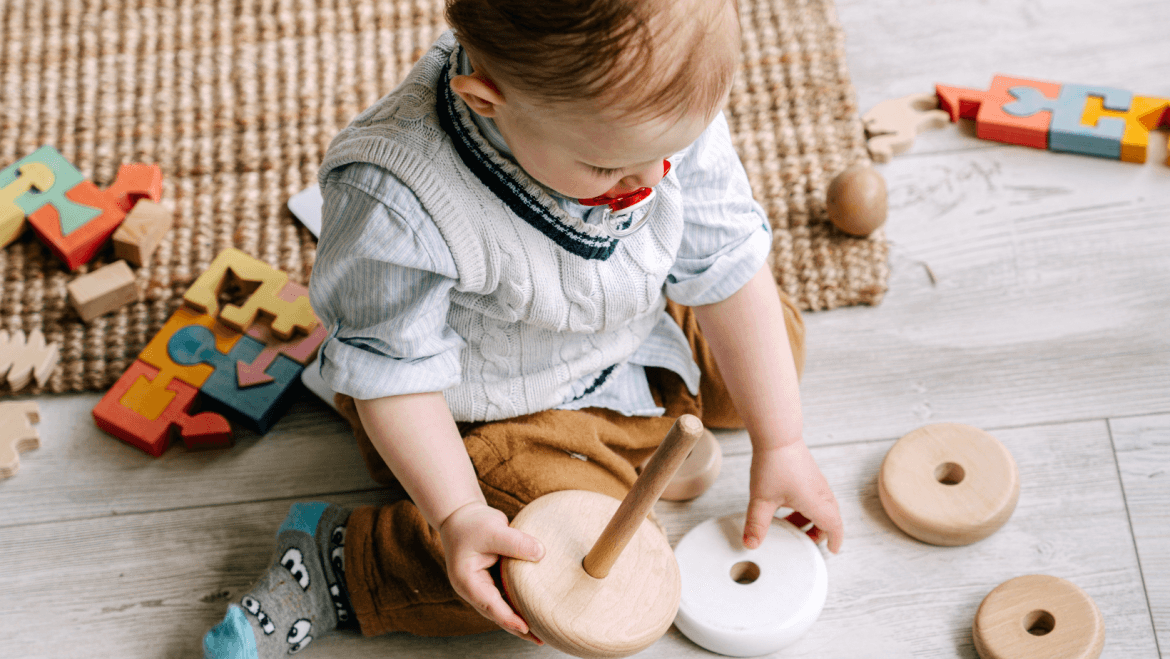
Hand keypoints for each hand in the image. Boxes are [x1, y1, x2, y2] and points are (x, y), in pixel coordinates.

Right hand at [438, 502, 545, 643]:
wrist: (460, 515)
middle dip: (517, 628)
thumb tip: (541, 553)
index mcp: (468, 581)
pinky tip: (535, 608)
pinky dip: (519, 603)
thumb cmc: (472, 523)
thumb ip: (516, 542)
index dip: (509, 618)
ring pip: (502, 608)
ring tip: (542, 631)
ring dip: (519, 619)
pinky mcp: (491, 580)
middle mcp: (473, 589)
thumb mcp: (493, 529)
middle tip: (540, 640)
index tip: (526, 628)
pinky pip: (507, 596)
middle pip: (497, 614)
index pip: (490, 605)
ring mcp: (482, 586)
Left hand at [743, 440, 842, 553]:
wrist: (777, 435)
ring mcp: (817, 482)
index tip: (831, 551)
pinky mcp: (809, 474)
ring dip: (811, 519)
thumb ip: (756, 524)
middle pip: (830, 518)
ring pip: (822, 507)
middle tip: (804, 541)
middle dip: (820, 532)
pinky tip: (786, 506)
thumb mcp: (761, 499)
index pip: (834, 527)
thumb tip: (751, 544)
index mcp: (816, 503)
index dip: (835, 541)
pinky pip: (815, 496)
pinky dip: (807, 507)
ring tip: (790, 524)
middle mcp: (821, 493)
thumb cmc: (774, 464)